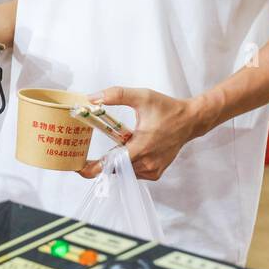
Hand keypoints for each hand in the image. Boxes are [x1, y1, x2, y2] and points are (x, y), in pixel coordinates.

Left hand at [78, 87, 207, 181]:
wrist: (191, 120)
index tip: (78, 168)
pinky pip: (132, 173)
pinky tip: (128, 151)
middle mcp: (147, 162)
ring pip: (123, 172)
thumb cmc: (167, 108)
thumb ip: (116, 94)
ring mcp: (152, 170)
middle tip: (85, 156)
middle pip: (114, 169)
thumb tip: (91, 98)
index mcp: (142, 147)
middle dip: (100, 162)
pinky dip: (126, 164)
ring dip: (114, 162)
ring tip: (115, 146)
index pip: (112, 164)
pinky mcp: (155, 173)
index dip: (93, 168)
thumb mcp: (142, 96)